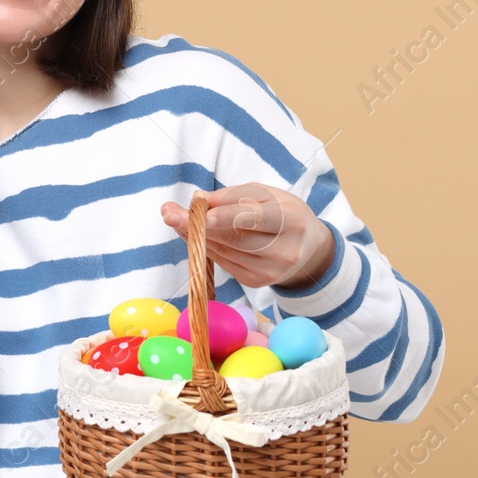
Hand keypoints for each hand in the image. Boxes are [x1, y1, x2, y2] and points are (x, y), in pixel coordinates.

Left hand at [159, 185, 334, 289]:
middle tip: (169, 212)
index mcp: (291, 220)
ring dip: (196, 235)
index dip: (224, 216)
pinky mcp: (257, 282)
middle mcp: (284, 251)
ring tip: (175, 217)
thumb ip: (232, 196)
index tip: (197, 212)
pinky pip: (224, 262)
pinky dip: (206, 247)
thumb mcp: (265, 194)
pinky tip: (195, 234)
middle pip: (234, 238)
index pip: (254, 218)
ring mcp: (270, 272)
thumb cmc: (283, 213)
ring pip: (224, 251)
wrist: (308, 247)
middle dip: (198, 225)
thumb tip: (198, 199)